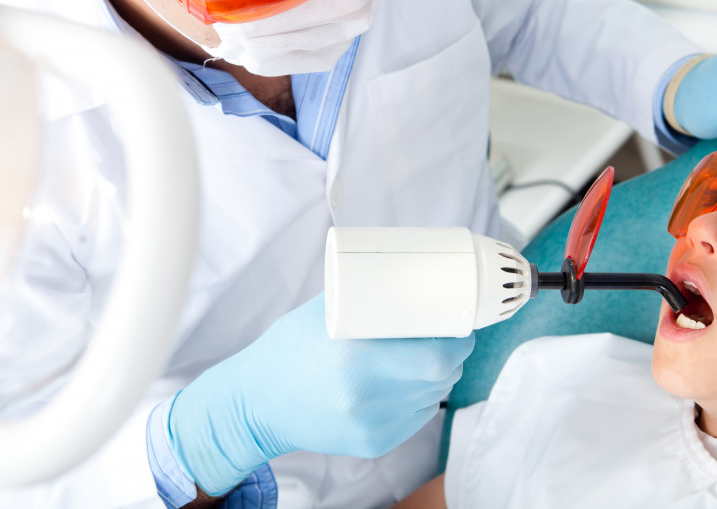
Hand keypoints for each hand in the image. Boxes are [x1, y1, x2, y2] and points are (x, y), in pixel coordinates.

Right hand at [167, 293, 474, 494]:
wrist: (258, 404)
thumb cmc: (291, 348)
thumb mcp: (325, 312)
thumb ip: (368, 296)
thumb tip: (413, 272)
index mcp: (355, 359)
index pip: (435, 356)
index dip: (457, 339)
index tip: (458, 322)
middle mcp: (366, 398)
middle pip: (441, 376)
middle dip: (454, 353)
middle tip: (449, 335)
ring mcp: (372, 426)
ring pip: (433, 396)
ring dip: (439, 375)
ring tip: (426, 354)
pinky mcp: (374, 445)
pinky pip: (417, 417)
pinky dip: (421, 396)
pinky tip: (405, 382)